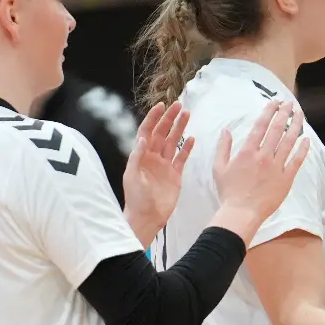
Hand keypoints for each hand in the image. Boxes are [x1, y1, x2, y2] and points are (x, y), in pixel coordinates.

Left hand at [122, 101, 193, 238]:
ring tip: (187, 115)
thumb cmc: (136, 199)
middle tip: (179, 106)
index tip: (162, 106)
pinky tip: (192, 138)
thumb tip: (143, 139)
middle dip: (169, 119)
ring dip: (179, 129)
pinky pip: (182, 158)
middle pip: (162, 133)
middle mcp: (153, 157)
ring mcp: (165, 166)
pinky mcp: (175, 175)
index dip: (153, 118)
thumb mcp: (133, 177)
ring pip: (173, 142)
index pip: (147, 131)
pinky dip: (187, 148)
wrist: (147, 218)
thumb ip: (137, 157)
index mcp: (141, 156)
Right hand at [211, 100, 310, 236]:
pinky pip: (297, 161)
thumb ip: (223, 147)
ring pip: (289, 142)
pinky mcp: (286, 178)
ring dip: (296, 126)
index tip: (275, 102)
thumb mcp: (219, 167)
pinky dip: (303, 149)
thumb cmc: (229, 192)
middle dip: (285, 113)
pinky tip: (306, 139)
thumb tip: (226, 130)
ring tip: (300, 115)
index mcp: (248, 151)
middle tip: (290, 103)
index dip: (269, 111)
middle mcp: (264, 156)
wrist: (241, 213)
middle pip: (277, 129)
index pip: (261, 125)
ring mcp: (277, 167)